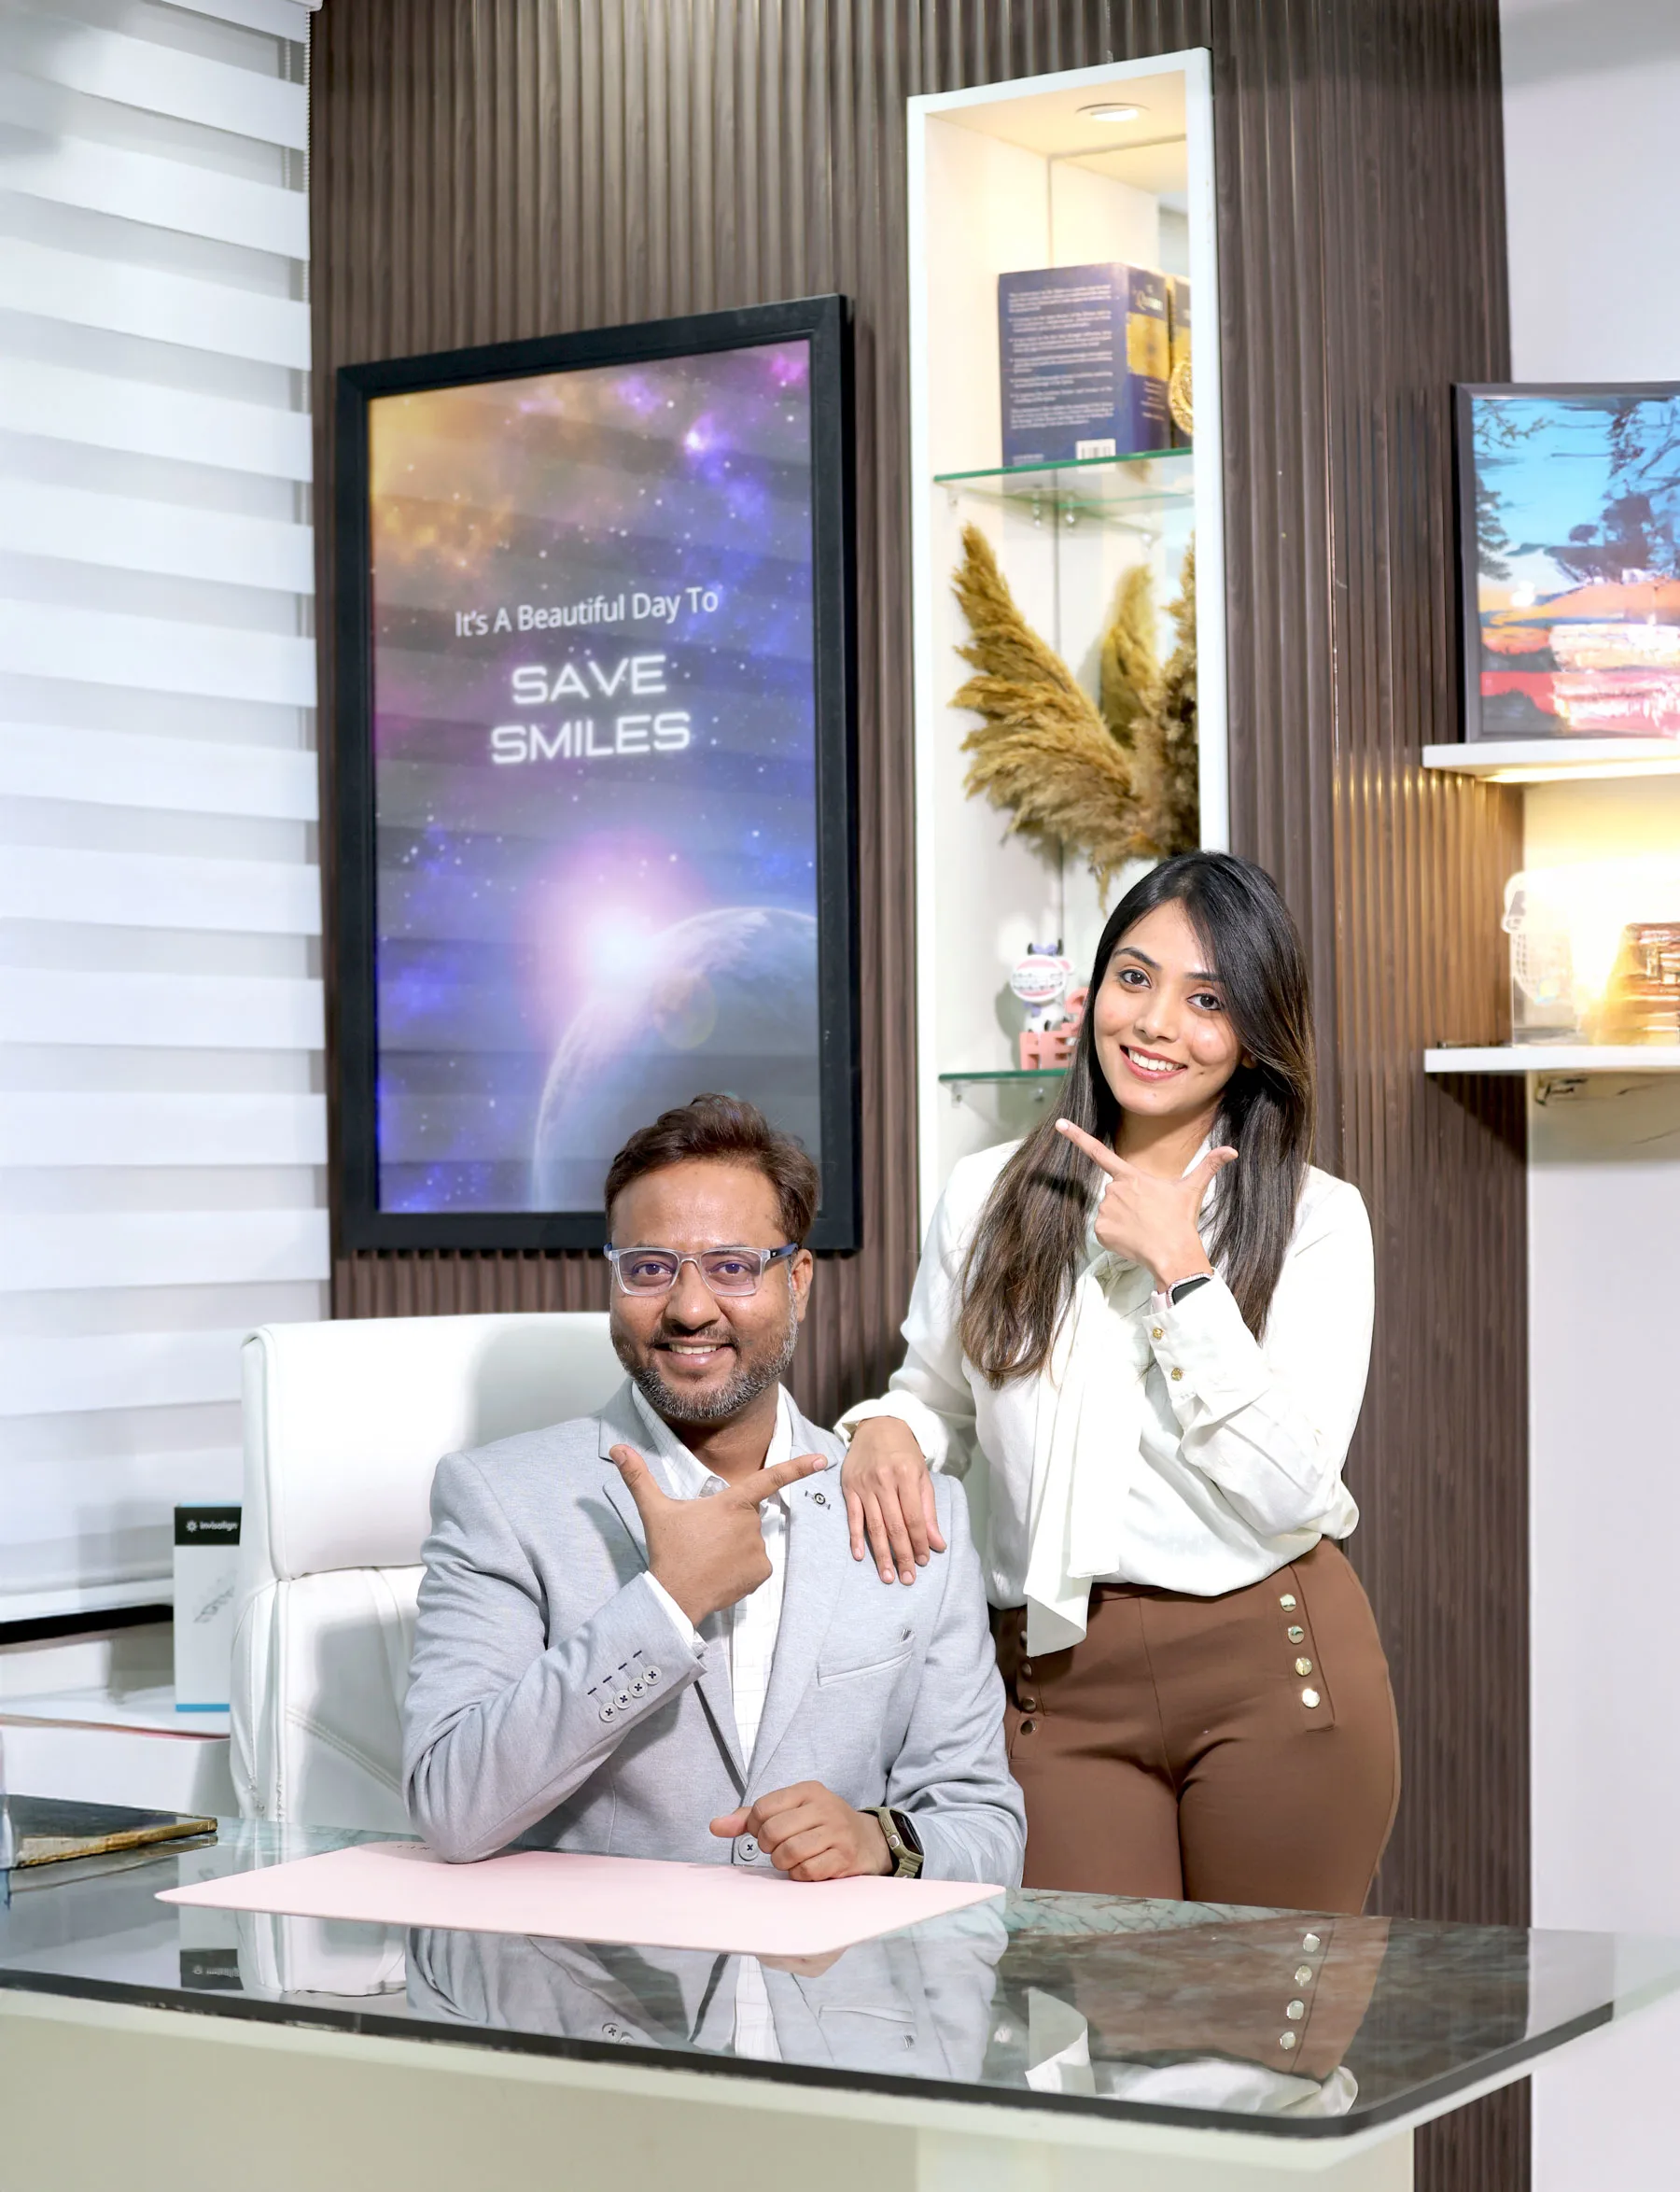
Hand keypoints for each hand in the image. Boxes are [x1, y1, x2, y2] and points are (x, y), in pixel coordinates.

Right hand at [609, 1444, 827, 1624]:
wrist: (674, 1596)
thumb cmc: (668, 1549)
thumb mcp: (654, 1510)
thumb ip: (638, 1477)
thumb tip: (617, 1449)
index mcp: (731, 1502)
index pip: (770, 1478)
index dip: (798, 1467)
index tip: (823, 1459)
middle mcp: (751, 1524)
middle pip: (748, 1516)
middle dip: (730, 1524)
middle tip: (704, 1538)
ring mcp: (758, 1550)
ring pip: (751, 1540)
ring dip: (735, 1545)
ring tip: (710, 1557)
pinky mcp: (761, 1572)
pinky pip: (756, 1563)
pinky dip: (743, 1567)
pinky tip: (722, 1572)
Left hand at [710, 1781, 891, 1880]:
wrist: (869, 1840)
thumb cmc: (821, 1826)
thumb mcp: (792, 1811)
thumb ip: (752, 1818)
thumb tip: (715, 1826)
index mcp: (807, 1791)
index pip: (762, 1809)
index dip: (755, 1828)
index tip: (766, 1834)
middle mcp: (823, 1807)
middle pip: (773, 1832)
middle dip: (769, 1847)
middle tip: (779, 1849)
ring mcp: (837, 1832)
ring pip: (788, 1853)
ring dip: (784, 1863)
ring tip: (793, 1859)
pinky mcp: (844, 1857)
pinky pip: (807, 1872)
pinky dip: (801, 1875)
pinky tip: (807, 1869)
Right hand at [840, 1417, 944, 1584]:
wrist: (877, 1427)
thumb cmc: (904, 1453)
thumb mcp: (922, 1476)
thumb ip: (928, 1511)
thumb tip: (937, 1544)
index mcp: (906, 1476)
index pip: (914, 1518)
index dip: (919, 1542)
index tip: (923, 1562)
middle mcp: (884, 1481)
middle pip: (894, 1525)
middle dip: (901, 1555)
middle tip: (907, 1578)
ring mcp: (864, 1485)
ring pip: (873, 1526)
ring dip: (880, 1554)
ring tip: (887, 1576)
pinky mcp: (848, 1487)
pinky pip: (853, 1517)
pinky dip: (855, 1538)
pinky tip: (860, 1556)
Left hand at [1054, 1118, 1235, 1290]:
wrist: (1173, 1254)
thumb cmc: (1181, 1221)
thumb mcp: (1193, 1190)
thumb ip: (1209, 1166)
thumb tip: (1233, 1150)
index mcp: (1132, 1177)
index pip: (1099, 1152)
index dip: (1077, 1137)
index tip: (1059, 1125)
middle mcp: (1114, 1190)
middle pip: (1115, 1193)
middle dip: (1129, 1203)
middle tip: (1150, 1216)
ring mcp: (1105, 1212)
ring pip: (1110, 1212)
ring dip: (1123, 1220)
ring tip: (1144, 1229)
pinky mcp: (1100, 1232)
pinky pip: (1104, 1231)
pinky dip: (1116, 1236)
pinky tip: (1133, 1240)